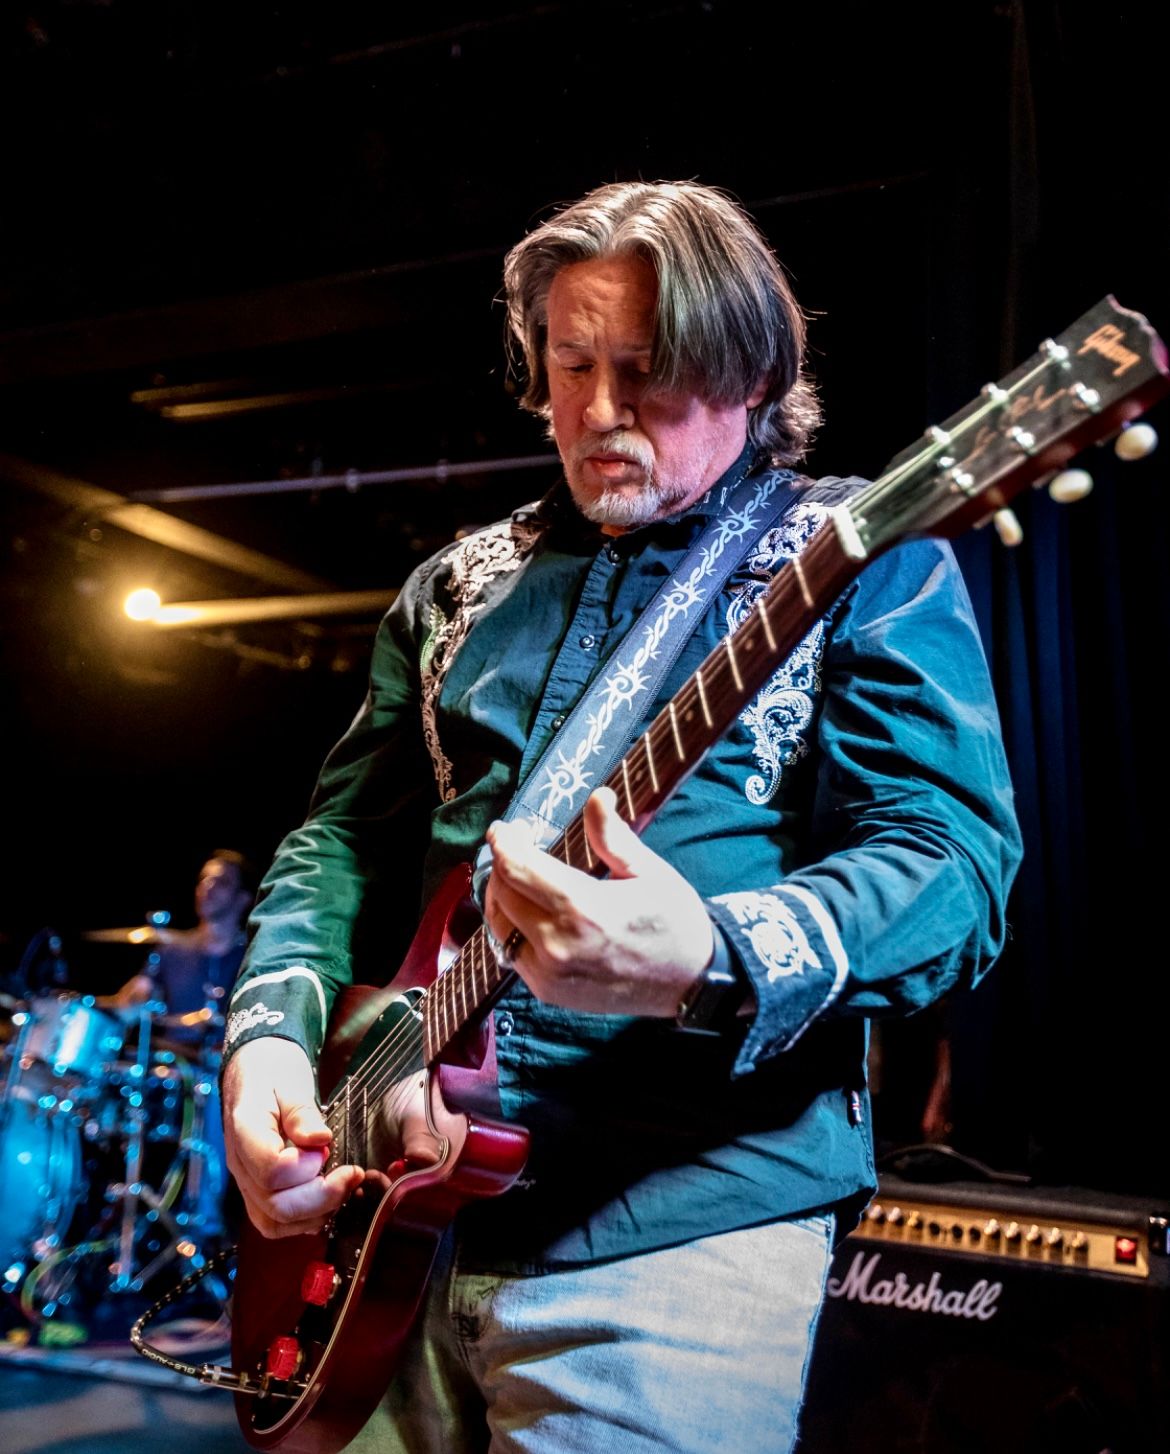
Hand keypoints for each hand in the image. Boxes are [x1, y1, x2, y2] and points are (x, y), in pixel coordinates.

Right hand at [222, 1037, 363, 1238]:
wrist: (253, 1074)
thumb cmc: (273, 1074)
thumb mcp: (291, 1082)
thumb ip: (303, 1113)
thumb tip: (321, 1140)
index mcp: (245, 1130)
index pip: (270, 1170)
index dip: (306, 1167)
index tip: (327, 1147)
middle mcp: (240, 1164)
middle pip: (274, 1206)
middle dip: (321, 1198)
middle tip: (350, 1174)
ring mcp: (246, 1182)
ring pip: (274, 1223)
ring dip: (316, 1213)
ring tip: (344, 1186)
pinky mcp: (258, 1192)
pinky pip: (276, 1222)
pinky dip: (306, 1219)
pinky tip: (329, 1198)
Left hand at [484, 786, 713, 1016]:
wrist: (690, 982)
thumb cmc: (673, 920)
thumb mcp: (649, 871)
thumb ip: (612, 836)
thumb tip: (597, 795)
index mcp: (583, 908)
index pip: (516, 868)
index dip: (503, 842)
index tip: (505, 827)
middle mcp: (557, 944)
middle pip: (502, 892)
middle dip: (502, 862)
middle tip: (516, 845)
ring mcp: (549, 973)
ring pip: (499, 924)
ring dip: (501, 894)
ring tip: (517, 875)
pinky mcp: (548, 992)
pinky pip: (511, 952)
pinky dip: (510, 926)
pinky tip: (527, 910)